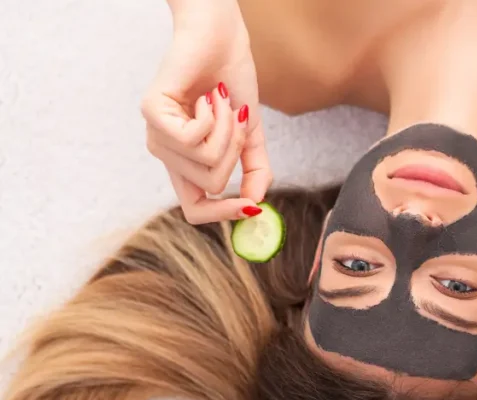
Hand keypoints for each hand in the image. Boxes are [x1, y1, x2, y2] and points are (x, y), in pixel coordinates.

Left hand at [141, 1, 272, 223]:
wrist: (221, 39)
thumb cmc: (232, 82)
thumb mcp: (252, 135)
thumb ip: (256, 170)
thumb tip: (257, 204)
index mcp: (186, 163)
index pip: (195, 209)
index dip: (224, 214)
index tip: (253, 207)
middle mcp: (166, 153)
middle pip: (211, 186)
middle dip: (236, 154)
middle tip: (235, 120)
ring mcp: (155, 134)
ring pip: (205, 163)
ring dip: (226, 131)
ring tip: (220, 102)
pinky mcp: (151, 111)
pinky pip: (191, 138)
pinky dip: (212, 117)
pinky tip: (207, 96)